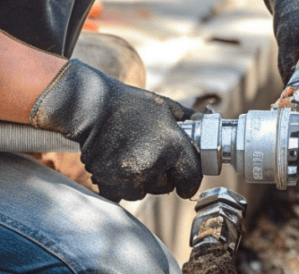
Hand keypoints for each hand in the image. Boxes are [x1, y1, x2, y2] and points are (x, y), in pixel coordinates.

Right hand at [30, 60, 201, 201]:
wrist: (91, 106)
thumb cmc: (129, 104)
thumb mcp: (165, 106)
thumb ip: (189, 119)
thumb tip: (207, 124)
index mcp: (172, 146)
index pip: (191, 178)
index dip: (191, 182)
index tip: (187, 184)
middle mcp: (153, 165)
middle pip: (166, 187)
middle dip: (163, 177)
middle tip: (152, 158)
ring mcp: (129, 176)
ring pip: (144, 192)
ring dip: (142, 182)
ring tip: (132, 158)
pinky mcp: (109, 182)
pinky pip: (122, 194)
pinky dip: (121, 185)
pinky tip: (117, 166)